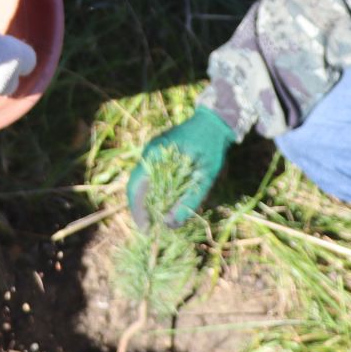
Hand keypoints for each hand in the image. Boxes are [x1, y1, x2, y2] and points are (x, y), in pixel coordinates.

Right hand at [126, 107, 235, 229]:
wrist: (215, 122)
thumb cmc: (211, 147)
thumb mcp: (205, 176)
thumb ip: (189, 201)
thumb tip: (170, 224)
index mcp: (154, 156)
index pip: (135, 187)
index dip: (137, 210)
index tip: (145, 229)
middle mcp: (148, 153)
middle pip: (136, 187)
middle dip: (141, 209)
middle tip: (151, 229)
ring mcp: (153, 153)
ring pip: (143, 183)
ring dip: (148, 202)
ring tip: (158, 220)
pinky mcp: (159, 155)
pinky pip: (152, 177)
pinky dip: (156, 193)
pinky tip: (165, 204)